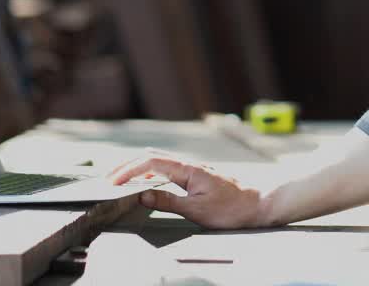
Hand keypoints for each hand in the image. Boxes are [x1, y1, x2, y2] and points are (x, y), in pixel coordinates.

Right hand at [108, 156, 263, 228]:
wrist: (257, 205)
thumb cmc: (231, 208)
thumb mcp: (197, 209)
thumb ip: (169, 201)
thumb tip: (143, 194)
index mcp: (188, 170)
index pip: (151, 163)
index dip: (129, 170)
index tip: (113, 181)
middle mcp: (190, 166)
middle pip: (153, 158)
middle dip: (130, 165)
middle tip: (110, 177)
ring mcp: (194, 171)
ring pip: (161, 163)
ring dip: (140, 168)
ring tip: (122, 179)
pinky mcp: (197, 177)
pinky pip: (169, 170)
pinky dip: (153, 174)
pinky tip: (148, 183)